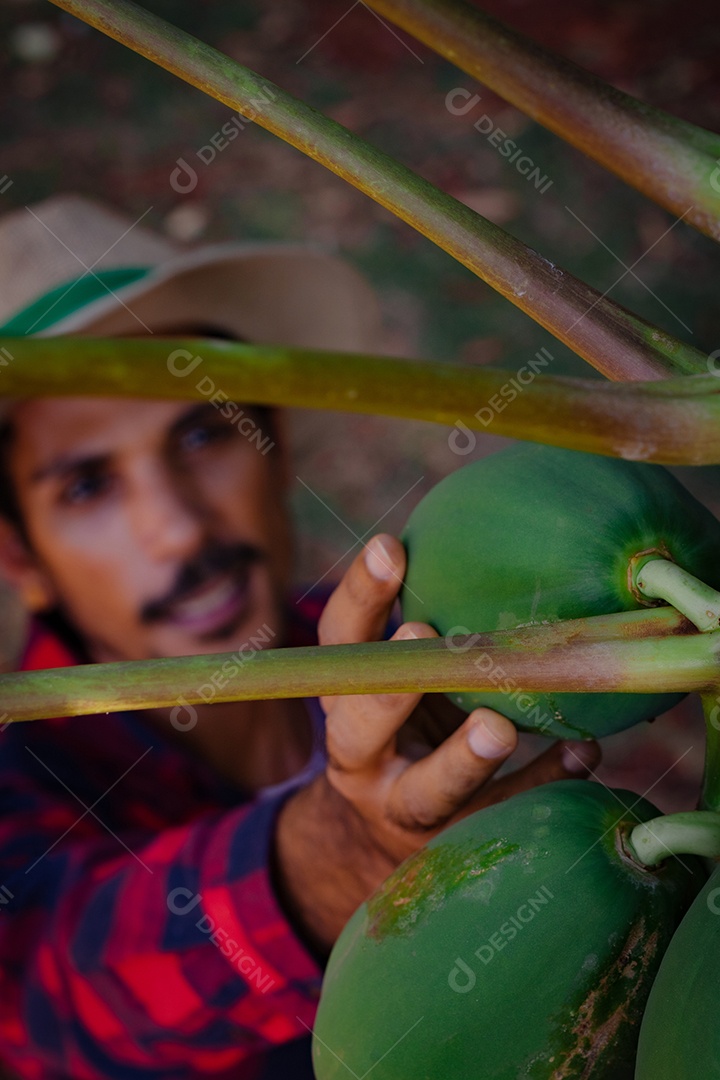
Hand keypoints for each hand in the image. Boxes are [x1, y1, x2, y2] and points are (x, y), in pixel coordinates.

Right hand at [275, 533, 600, 953]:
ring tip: (498, 729)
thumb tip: (475, 549)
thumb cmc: (402, 725)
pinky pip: (499, 817)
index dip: (359, 598)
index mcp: (343, 700)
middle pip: (360, 728)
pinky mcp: (455, 841)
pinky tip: (583, 753)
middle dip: (388, 687)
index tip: (390, 546)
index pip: (339, 646)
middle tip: (422, 631)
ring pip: (425, 791)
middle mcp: (361, 756)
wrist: (384, 829)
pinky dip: (540, 784)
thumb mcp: (394, 679)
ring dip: (461, 759)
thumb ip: (418, 639)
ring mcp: (406, 808)